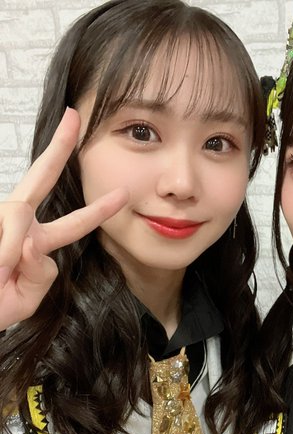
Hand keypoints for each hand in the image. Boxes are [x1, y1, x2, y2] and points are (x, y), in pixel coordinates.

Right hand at [0, 108, 127, 330]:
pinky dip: (0, 255)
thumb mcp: (24, 301)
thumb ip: (39, 276)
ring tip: (0, 275)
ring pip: (17, 214)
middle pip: (41, 179)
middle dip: (58, 148)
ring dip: (8, 249)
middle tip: (74, 117)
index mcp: (37, 244)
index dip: (99, 211)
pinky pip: (4, 232)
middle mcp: (19, 225)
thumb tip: (33, 244)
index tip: (124, 194)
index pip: (74, 225)